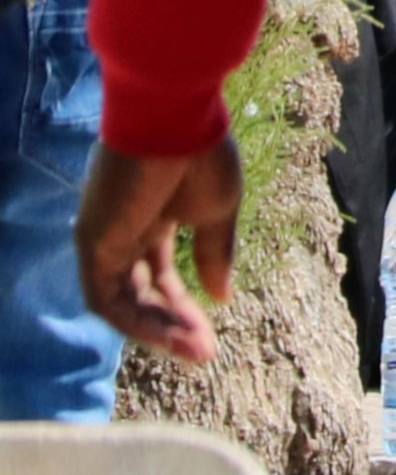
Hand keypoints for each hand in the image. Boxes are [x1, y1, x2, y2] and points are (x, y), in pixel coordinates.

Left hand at [75, 139, 245, 364]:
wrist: (175, 120)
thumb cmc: (201, 156)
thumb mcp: (219, 212)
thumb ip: (217, 254)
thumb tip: (222, 296)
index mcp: (153, 222)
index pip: (161, 275)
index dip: (185, 306)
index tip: (216, 328)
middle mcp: (123, 235)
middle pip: (142, 294)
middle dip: (173, 326)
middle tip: (206, 354)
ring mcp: (104, 240)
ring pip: (123, 303)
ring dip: (157, 331)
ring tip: (196, 351)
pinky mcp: (94, 244)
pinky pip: (107, 299)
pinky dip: (136, 322)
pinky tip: (171, 335)